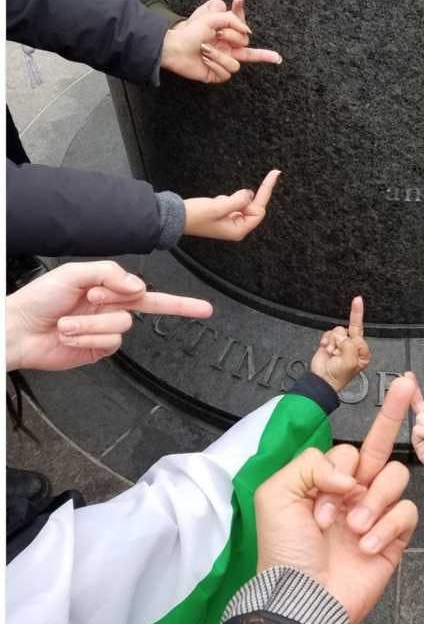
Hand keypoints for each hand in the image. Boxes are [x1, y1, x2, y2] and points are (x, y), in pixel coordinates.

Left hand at [5, 261, 211, 372]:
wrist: (17, 329)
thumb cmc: (39, 299)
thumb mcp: (74, 273)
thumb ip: (110, 274)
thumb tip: (138, 285)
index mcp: (108, 288)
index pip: (150, 292)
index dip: (180, 302)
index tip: (204, 308)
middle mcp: (111, 309)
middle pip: (145, 307)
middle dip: (149, 307)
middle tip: (130, 303)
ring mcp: (105, 331)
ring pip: (121, 325)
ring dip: (91, 323)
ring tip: (67, 322)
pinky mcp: (97, 350)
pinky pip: (108, 343)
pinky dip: (87, 337)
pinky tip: (70, 334)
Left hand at [161, 0, 281, 83]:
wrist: (175, 48)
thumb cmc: (191, 32)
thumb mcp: (212, 17)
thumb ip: (234, 19)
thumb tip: (249, 32)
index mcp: (227, 34)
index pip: (241, 27)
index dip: (241, 12)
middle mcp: (228, 48)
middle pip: (249, 50)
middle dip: (234, 39)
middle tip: (218, 34)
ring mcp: (224, 61)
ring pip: (237, 63)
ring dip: (219, 55)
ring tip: (204, 49)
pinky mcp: (218, 74)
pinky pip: (227, 72)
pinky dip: (215, 65)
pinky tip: (204, 60)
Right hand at [183, 169, 280, 240]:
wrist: (174, 217)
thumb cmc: (194, 216)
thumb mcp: (217, 207)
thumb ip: (237, 200)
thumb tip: (249, 194)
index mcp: (237, 230)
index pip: (259, 211)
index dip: (263, 193)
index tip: (274, 173)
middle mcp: (236, 228)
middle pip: (252, 207)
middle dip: (243, 198)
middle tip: (226, 199)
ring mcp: (229, 222)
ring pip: (242, 203)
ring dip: (232, 199)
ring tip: (215, 205)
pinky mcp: (223, 216)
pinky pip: (233, 203)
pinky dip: (226, 199)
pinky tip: (213, 204)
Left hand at [254, 376, 417, 623]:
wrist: (304, 598)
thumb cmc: (285, 551)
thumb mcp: (277, 494)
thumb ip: (311, 464)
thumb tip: (348, 472)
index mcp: (324, 479)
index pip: (348, 449)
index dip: (338, 468)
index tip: (323, 494)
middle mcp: (352, 490)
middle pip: (379, 443)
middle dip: (393, 411)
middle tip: (408, 384)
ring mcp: (374, 511)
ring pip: (396, 476)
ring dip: (375, 500)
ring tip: (355, 527)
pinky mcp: (394, 536)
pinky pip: (407, 511)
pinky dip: (388, 526)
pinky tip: (367, 544)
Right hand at [310, 296, 370, 391]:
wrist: (322, 381)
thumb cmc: (338, 377)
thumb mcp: (350, 362)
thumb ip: (349, 346)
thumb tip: (343, 337)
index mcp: (362, 352)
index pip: (360, 333)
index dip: (354, 331)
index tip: (357, 301)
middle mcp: (353, 347)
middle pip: (351, 328)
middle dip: (346, 332)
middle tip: (349, 322)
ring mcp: (341, 344)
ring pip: (339, 330)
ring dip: (333, 341)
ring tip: (332, 353)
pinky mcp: (330, 342)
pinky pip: (330, 333)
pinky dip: (326, 339)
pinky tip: (327, 349)